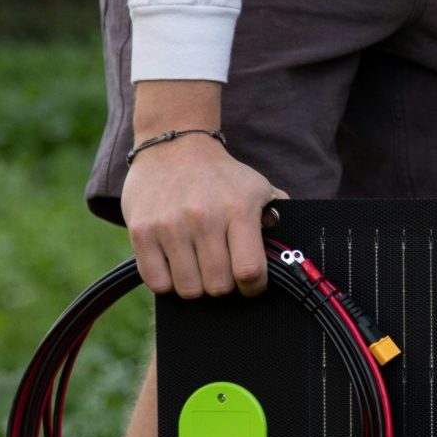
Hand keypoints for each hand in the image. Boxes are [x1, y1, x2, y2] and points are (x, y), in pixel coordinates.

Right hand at [121, 133, 289, 297]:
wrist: (174, 147)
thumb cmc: (222, 176)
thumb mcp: (259, 188)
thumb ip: (278, 218)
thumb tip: (294, 251)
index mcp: (238, 209)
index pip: (250, 270)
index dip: (254, 287)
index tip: (251, 284)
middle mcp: (203, 218)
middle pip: (218, 286)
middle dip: (224, 285)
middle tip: (222, 270)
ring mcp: (169, 226)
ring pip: (188, 289)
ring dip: (196, 285)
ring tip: (198, 266)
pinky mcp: (141, 232)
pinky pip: (157, 283)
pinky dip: (168, 282)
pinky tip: (176, 264)